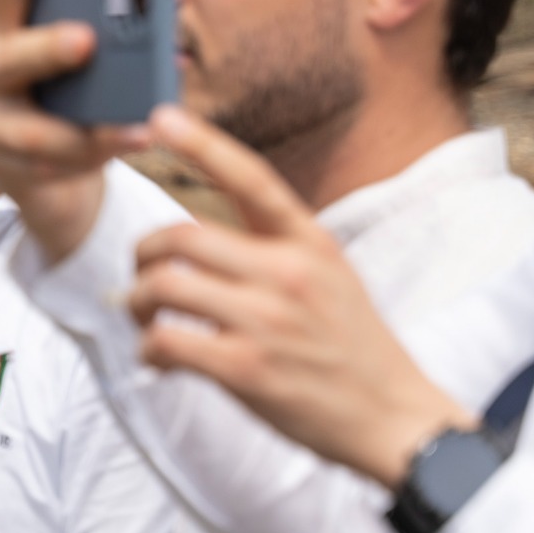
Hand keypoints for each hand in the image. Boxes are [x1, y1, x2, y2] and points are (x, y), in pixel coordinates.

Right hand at [0, 0, 150, 262]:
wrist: (42, 162)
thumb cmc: (72, 88)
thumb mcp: (92, 50)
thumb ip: (127, 22)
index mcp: (6, 20)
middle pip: (7, 53)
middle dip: (46, 48)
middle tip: (88, 41)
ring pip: (28, 130)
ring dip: (85, 132)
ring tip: (140, 128)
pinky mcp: (0, 163)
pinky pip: (51, 166)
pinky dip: (97, 157)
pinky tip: (135, 147)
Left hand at [128, 105, 471, 486]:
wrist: (395, 418)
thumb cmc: (353, 346)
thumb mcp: (329, 276)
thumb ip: (273, 246)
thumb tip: (196, 227)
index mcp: (309, 242)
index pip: (250, 178)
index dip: (202, 143)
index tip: (161, 115)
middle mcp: (288, 272)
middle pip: (180, 236)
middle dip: (143, 255)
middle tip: (142, 279)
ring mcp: (266, 321)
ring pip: (164, 285)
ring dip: (138, 303)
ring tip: (147, 321)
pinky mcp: (246, 369)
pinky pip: (166, 341)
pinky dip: (149, 350)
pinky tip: (160, 361)